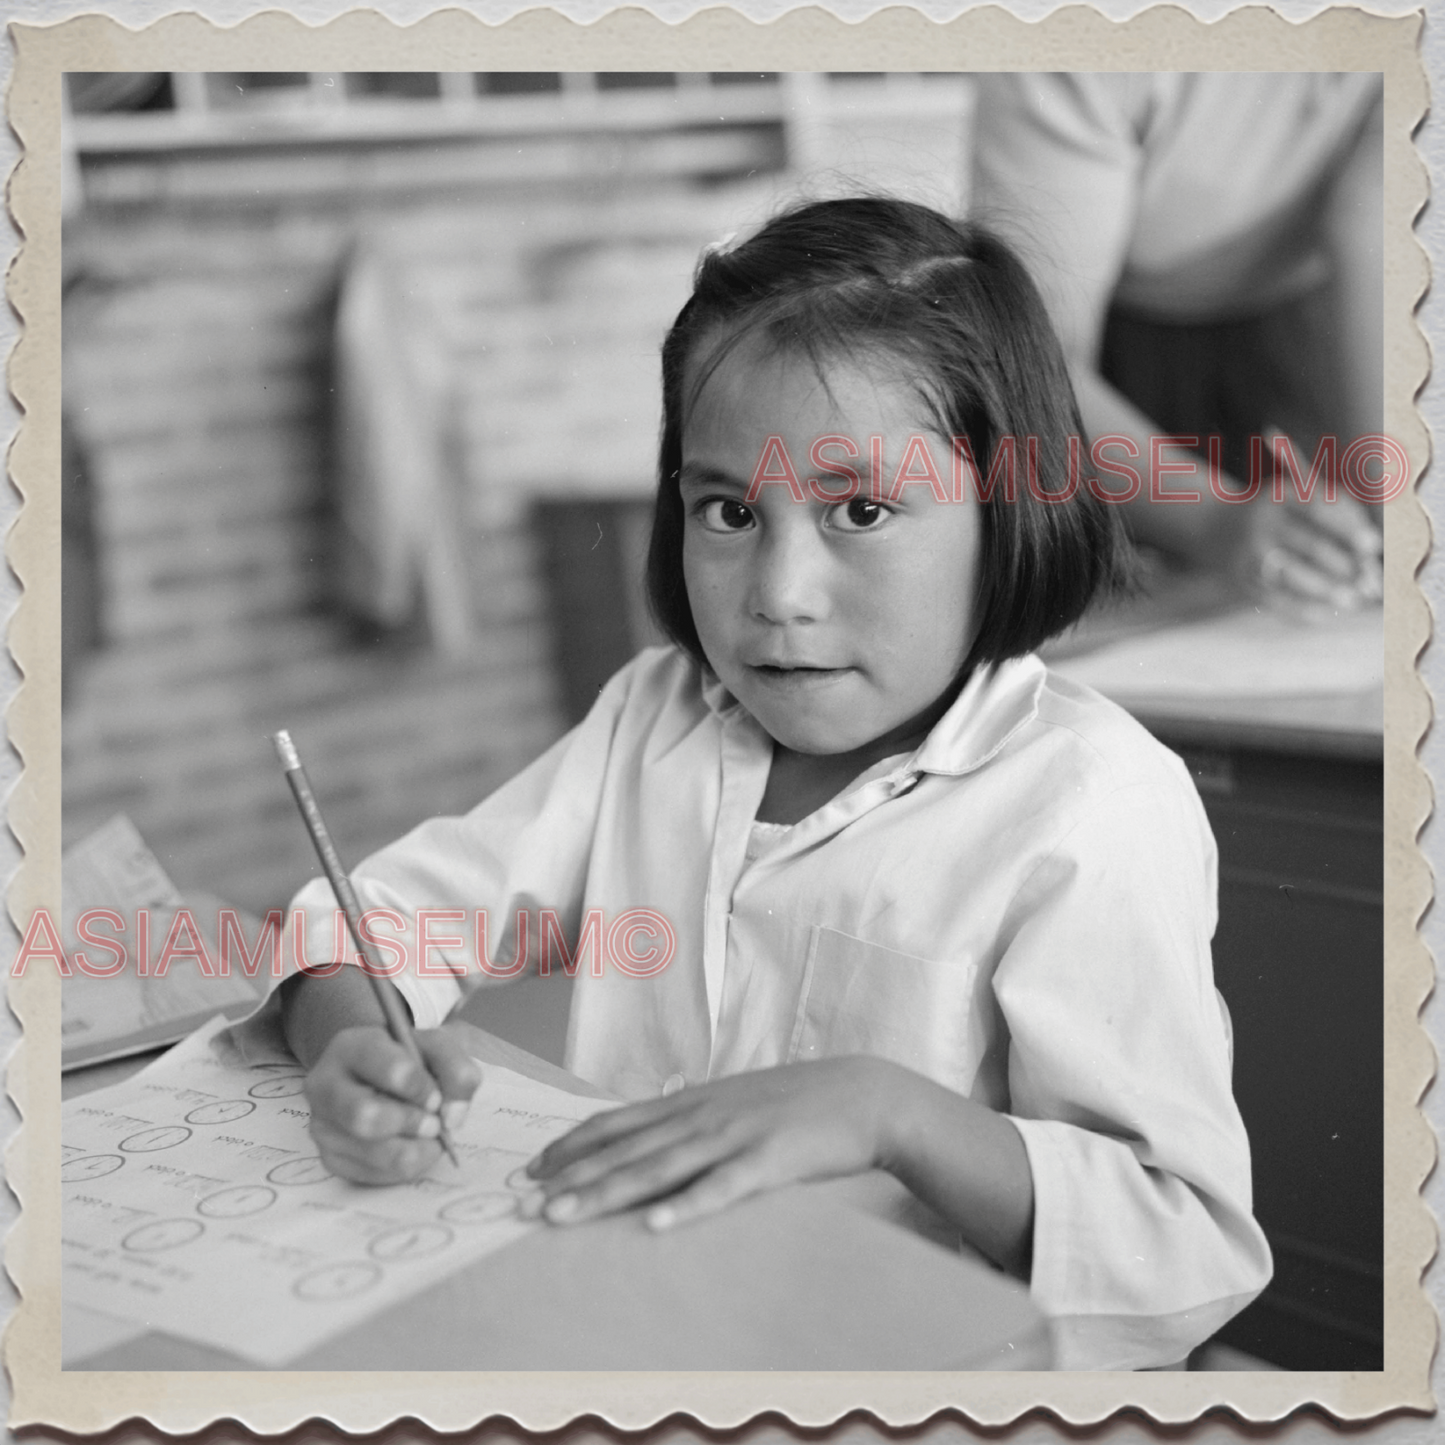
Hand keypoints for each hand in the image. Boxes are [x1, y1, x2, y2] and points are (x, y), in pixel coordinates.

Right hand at [304, 1024, 480, 1183]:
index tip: (436, 1096)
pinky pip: (373, 1175)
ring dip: (413, 1149)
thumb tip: (452, 1117)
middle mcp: (325, 1085)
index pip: (384, 1066)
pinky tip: (412, 1147)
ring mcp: (323, 1125)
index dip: (417, 1086)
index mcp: (352, 1045)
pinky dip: (404, 1166)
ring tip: (427, 1135)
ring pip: (372, 1152)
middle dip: (411, 1123)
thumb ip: (456, 1071)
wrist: (387, 1078)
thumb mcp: (439, 1048)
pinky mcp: (330, 1158)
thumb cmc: (412, 1060)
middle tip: (434, 1123)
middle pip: (365, 1116)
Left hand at [523, 1057, 898, 1230]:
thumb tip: (647, 1142)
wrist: (862, 1094)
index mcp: (691, 1102)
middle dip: (568, 1177)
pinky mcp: (768, 1162)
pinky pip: (721, 1188)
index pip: (614, 1123)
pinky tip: (656, 1227)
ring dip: (604, 1194)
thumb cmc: (796, 1104)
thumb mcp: (734, 1103)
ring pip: (657, 1168)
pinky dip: (687, 1207)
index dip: (569, 1147)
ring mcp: (733, 1137)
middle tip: (520, 1201)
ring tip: (560, 1218)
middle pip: (623, 1149)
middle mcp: (701, 1115)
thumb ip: (690, 1121)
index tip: (528, 1170)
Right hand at [1241, 432, 1382, 611]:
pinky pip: (1274, 599)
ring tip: (1352, 600)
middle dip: (1343, 566)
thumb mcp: (1300, 500)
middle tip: (1368, 581)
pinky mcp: (1241, 579)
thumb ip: (1337, 514)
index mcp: (1280, 498)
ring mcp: (1248, 554)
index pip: (1318, 510)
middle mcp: (1261, 524)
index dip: (1347, 528)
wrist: (1214, 527)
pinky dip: (1302, 610)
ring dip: (1326, 590)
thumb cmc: (1278, 514)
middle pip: (1309, 545)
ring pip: (1292, 576)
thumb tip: (1370, 552)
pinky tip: (1326, 614)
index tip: (1372, 546)